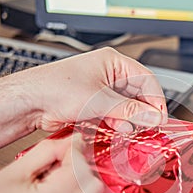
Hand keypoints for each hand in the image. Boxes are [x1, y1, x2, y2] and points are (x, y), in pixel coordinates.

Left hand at [25, 47, 167, 131]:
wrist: (32, 102)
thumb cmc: (56, 88)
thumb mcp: (99, 99)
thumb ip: (129, 109)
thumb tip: (152, 116)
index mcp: (113, 63)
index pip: (146, 80)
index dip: (156, 99)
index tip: (160, 117)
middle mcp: (110, 76)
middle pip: (138, 95)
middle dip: (143, 112)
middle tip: (148, 126)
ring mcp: (103, 92)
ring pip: (128, 107)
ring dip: (130, 120)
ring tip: (130, 128)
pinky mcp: (97, 106)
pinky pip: (116, 115)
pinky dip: (119, 123)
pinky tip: (119, 129)